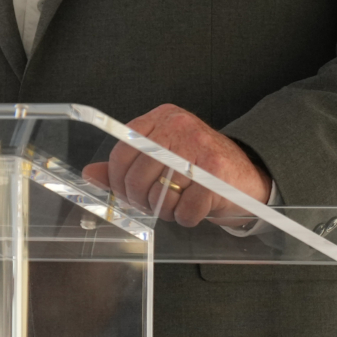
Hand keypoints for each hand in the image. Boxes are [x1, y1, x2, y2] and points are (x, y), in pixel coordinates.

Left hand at [82, 103, 271, 227]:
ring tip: (178, 203)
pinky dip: (186, 218)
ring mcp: (200, 149)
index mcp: (162, 118)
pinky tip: (195, 207)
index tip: (124, 193)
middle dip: (140, 200)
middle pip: (137, 176)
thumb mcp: (161, 158)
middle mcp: (180, 127)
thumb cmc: (199, 168)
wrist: (246, 176)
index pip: (122, 151)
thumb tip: (91, 174)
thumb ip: (127, 165)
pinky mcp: (217, 175)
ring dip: (166, 210)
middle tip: (153, 204)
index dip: (117, 180)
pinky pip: (185, 210)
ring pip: (159, 195)